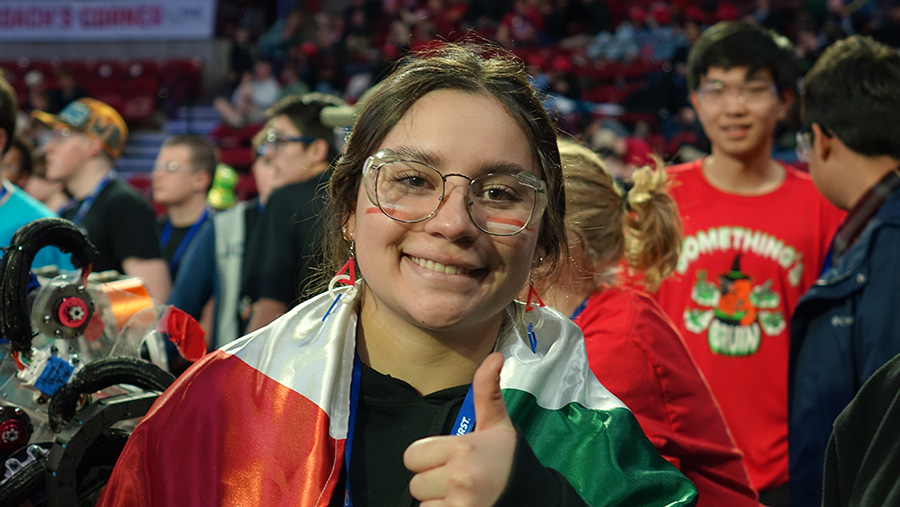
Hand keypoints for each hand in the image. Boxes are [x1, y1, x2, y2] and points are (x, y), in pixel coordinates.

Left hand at [404, 353, 516, 506]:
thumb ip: (487, 391)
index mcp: (463, 449)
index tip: (449, 458)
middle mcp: (458, 478)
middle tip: (458, 478)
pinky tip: (463, 505)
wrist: (535, 497)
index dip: (428, 457)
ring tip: (463, 494)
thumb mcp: (498, 425)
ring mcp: (460, 505)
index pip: (412, 455)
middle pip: (415, 482)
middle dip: (432, 481)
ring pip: (423, 503)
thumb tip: (494, 355)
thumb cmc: (511, 461)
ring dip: (438, 501)